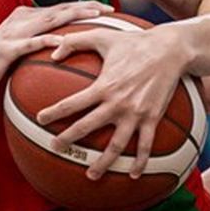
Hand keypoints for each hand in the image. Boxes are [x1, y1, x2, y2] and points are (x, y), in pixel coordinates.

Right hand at [0, 3, 104, 94]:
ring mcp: (13, 32)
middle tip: (109, 9)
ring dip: (72, 17)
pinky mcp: (5, 48)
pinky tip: (61, 42)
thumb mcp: (19, 49)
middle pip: (59, 10)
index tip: (106, 9)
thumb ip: (37, 45)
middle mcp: (21, 20)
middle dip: (85, 7)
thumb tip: (60, 50)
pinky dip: (45, 41)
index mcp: (26, 18)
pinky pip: (28, 43)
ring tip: (94, 17)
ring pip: (48, 21)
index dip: (83, 7)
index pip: (60, 9)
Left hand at [38, 24, 191, 180]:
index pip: (72, 103)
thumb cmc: (133, 41)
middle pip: (88, 126)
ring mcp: (135, 113)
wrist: (169, 50)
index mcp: (103, 85)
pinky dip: (139, 162)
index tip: (40, 120)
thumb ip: (74, 41)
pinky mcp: (152, 118)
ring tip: (90, 175)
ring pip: (116, 145)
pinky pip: (145, 145)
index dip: (54, 112)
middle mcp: (117, 103)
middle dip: (69, 139)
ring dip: (103, 162)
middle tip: (56, 147)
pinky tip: (134, 174)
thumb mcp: (101, 36)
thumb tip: (53, 53)